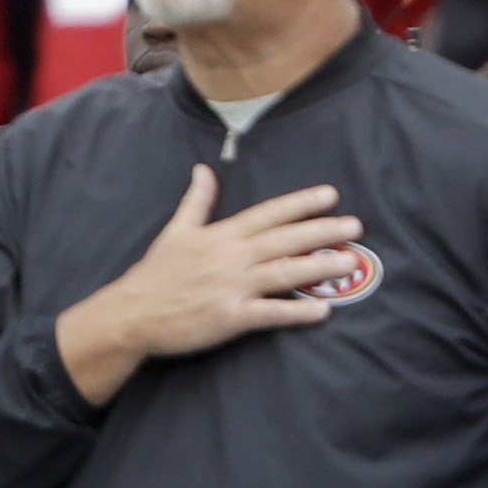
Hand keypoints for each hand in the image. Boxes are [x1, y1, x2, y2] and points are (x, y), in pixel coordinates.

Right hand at [54, 168, 365, 406]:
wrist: (132, 313)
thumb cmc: (156, 274)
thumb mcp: (175, 231)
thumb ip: (196, 201)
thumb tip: (204, 170)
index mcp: (221, 235)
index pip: (268, 214)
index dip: (300, 204)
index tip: (330, 195)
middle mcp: (231, 257)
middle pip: (284, 240)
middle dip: (321, 231)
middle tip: (355, 226)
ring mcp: (232, 287)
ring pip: (283, 273)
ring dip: (319, 267)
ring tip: (350, 261)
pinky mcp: (230, 317)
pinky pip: (270, 313)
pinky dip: (296, 311)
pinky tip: (323, 310)